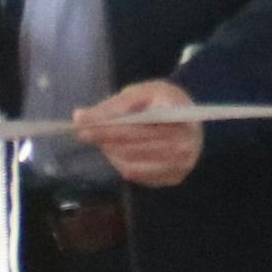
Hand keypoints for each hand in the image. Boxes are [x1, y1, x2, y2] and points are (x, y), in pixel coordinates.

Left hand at [78, 80, 203, 186]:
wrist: (191, 121)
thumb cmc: (162, 103)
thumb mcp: (142, 93)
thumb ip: (113, 106)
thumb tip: (79, 117)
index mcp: (178, 112)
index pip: (138, 122)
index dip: (108, 124)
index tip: (82, 124)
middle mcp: (185, 140)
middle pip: (133, 142)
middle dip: (104, 137)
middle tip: (82, 133)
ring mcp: (182, 162)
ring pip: (133, 161)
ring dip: (111, 152)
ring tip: (101, 142)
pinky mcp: (176, 177)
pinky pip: (139, 175)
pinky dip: (122, 164)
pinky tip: (117, 154)